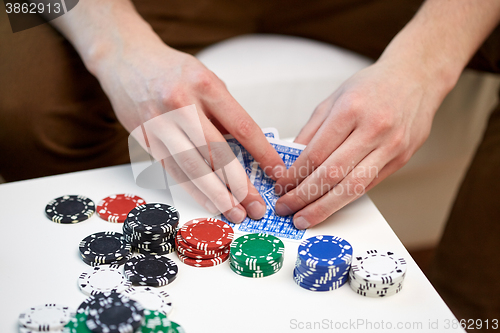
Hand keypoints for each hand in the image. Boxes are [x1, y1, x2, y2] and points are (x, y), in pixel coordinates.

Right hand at [94, 36, 285, 222]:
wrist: (126, 59)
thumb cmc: (172, 71)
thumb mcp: (206, 80)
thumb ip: (223, 113)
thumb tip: (245, 151)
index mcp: (205, 85)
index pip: (241, 126)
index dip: (262, 154)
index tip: (277, 172)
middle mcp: (181, 104)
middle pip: (216, 153)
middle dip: (239, 184)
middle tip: (255, 206)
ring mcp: (160, 123)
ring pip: (192, 167)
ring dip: (216, 195)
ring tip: (234, 212)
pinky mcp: (146, 138)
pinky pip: (173, 170)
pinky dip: (193, 190)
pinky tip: (209, 203)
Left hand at [274, 58, 446, 228]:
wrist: (416, 78)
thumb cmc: (371, 87)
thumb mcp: (334, 99)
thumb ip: (311, 131)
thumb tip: (290, 161)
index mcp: (350, 110)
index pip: (315, 154)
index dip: (294, 175)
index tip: (280, 187)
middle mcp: (373, 129)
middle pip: (332, 174)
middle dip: (304, 197)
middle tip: (286, 209)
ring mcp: (391, 146)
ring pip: (352, 187)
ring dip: (324, 207)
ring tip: (304, 218)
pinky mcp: (401, 159)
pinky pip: (368, 185)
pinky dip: (345, 198)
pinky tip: (329, 205)